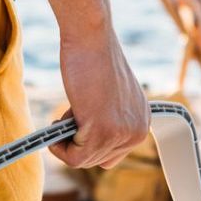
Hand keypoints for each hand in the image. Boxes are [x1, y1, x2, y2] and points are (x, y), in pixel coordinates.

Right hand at [51, 28, 150, 168]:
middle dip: (78, 142)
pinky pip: (74, 158)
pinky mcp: (102, 132)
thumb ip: (109, 120)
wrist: (91, 38)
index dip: (88, 141)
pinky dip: (59, 147)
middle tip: (71, 114)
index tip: (78, 121)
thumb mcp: (111, 97)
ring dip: (67, 140)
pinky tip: (58, 122)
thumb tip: (88, 141)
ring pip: (84, 161)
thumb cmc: (94, 60)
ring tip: (69, 111)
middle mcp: (138, 132)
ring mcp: (121, 134)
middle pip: (98, 161)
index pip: (112, 154)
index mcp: (142, 123)